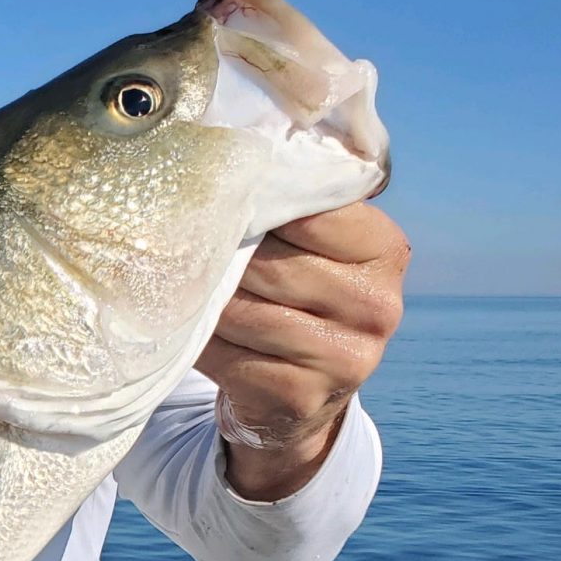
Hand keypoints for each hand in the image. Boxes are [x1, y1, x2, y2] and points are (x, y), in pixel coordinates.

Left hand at [201, 202, 409, 499]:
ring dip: (199, 299)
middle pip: (269, 264)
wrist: (300, 395)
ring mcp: (344, 358)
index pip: (310, 211)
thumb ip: (296, 207)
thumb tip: (224, 164)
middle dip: (218, 254)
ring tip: (175, 284)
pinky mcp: (299, 396)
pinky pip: (225, 356)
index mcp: (386, 250)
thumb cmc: (298, 298)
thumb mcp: (316, 248)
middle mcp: (377, 305)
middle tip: (176, 243)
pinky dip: (194, 340)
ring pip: (242, 312)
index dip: (254, 205)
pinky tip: (182, 329)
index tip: (215, 198)